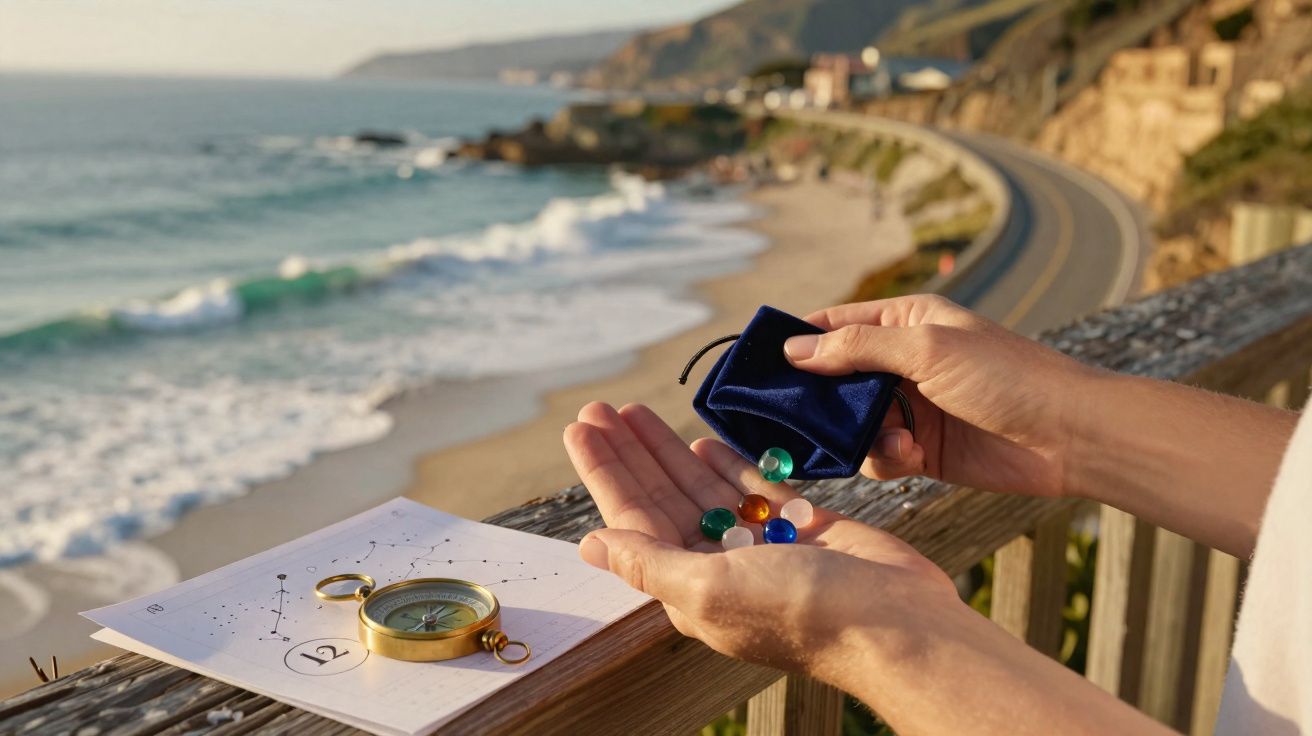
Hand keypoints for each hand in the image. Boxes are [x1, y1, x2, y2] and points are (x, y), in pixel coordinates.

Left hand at [563, 401, 956, 679]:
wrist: (896, 624)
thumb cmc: (801, 611)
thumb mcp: (710, 588)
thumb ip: (649, 562)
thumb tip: (590, 546)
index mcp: (690, 586)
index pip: (632, 519)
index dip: (606, 472)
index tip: (580, 428)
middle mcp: (720, 566)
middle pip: (662, 497)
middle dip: (630, 452)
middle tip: (600, 406)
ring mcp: (762, 545)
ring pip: (703, 487)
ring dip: (669, 450)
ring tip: (638, 413)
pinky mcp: (803, 527)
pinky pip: (754, 487)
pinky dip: (728, 463)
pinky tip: (702, 440)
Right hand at [783, 294, 1100, 497]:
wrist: (1070, 437)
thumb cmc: (1008, 377)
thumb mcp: (927, 350)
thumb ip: (857, 349)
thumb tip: (794, 350)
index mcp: (905, 323)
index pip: (832, 325)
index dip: (794, 342)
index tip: (754, 365)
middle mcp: (902, 363)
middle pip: (833, 379)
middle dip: (815, 400)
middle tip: (790, 420)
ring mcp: (910, 409)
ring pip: (849, 424)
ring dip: (857, 436)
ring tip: (889, 440)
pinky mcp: (921, 451)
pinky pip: (876, 456)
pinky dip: (884, 459)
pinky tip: (910, 458)